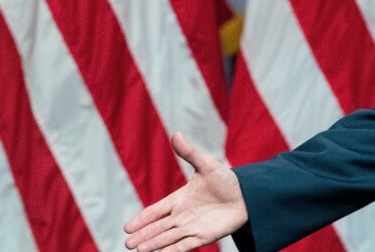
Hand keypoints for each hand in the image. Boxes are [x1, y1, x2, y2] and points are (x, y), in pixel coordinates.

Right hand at [124, 133, 247, 250]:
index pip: (155, 211)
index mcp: (179, 199)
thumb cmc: (225, 179)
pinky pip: (185, 245)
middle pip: (158, 227)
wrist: (247, 196)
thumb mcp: (206, 164)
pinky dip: (172, 251)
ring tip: (138, 251)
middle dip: (143, 235)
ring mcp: (192, 227)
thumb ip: (189, 153)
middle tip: (127, 244)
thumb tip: (176, 134)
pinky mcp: (204, 236)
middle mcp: (182, 215)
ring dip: (154, 244)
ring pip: (168, 238)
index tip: (127, 227)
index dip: (142, 219)